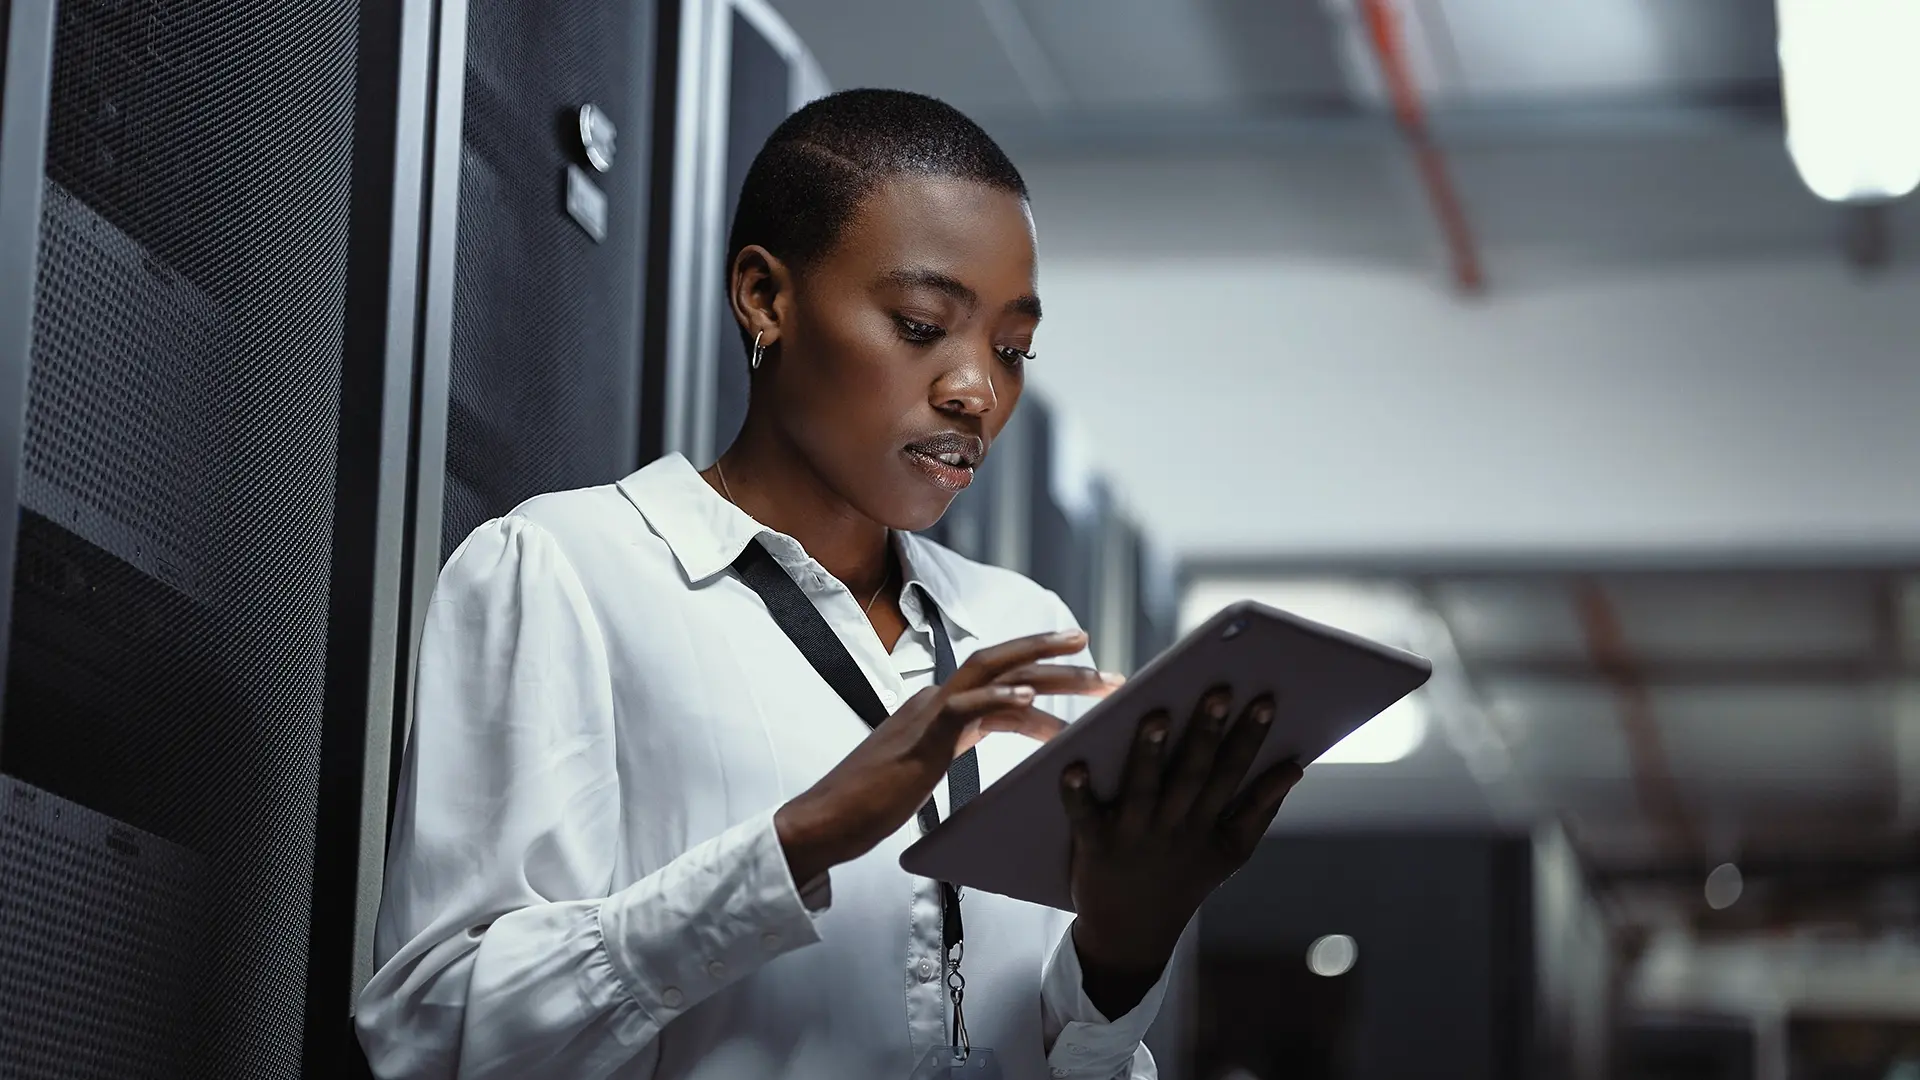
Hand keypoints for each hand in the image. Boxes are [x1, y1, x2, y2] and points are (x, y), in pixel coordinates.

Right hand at [776, 629, 1118, 884]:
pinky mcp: (920, 737)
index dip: (1041, 671)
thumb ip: (953, 750)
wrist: (824, 822)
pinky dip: (999, 697)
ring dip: (1048, 672)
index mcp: (938, 709)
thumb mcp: (926, 770)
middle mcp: (935, 701)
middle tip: (1104, 663)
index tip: (1081, 669)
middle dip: (1056, 656)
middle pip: (1004, 663)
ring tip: (1092, 676)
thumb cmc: (870, 805)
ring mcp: (927, 714)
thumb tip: (985, 751)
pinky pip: (966, 707)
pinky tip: (1032, 698)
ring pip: (995, 675)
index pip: (999, 679)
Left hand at [1060, 686, 1303, 1011]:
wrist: (1132, 935)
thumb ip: (1262, 809)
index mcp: (1208, 826)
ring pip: (1144, 791)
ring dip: (1149, 756)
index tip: (1264, 702)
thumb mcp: (1231, 852)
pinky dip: (1078, 794)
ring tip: (1155, 717)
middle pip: (1193, 776)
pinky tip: (1073, 767)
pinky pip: (1085, 817)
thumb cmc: (1183, 879)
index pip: (1232, 774)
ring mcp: (1133, 837)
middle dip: (1206, 734)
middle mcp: (1173, 828)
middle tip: (1217, 692)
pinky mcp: (1094, 846)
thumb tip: (1294, 767)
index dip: (1250, 739)